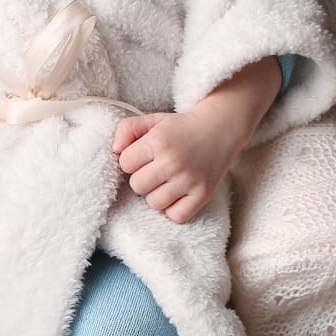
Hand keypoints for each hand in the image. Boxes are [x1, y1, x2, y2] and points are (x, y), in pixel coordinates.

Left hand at [111, 58, 282, 222]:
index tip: (145, 155)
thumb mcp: (152, 120)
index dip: (132, 160)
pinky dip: (174, 209)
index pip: (125, 163)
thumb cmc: (181, 128)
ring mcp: (189, 180)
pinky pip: (176, 216)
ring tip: (168, 180)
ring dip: (157, 194)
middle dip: (143, 178)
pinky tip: (178, 193)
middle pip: (137, 186)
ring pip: (154, 203)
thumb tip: (115, 150)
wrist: (220, 128)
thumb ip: (127, 129)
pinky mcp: (203, 194)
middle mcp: (173, 161)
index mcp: (158, 141)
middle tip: (156, 169)